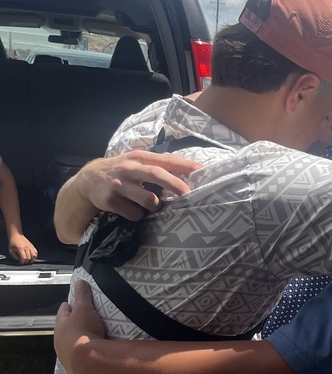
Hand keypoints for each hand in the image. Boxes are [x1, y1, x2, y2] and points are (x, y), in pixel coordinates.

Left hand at [9, 232, 37, 262]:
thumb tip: (19, 260)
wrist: (16, 235)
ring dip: (32, 259)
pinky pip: (36, 252)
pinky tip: (32, 256)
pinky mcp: (32, 245)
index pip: (24, 258)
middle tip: (24, 262)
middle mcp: (26, 248)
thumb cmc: (12, 242)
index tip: (20, 263)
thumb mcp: (10, 250)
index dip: (22, 262)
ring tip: (29, 260)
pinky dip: (35, 255)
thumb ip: (14, 256)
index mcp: (20, 249)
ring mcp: (30, 246)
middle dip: (26, 262)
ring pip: (34, 255)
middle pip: (29, 258)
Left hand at [54, 281, 106, 373]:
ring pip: (68, 348)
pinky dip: (78, 363)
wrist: (89, 361)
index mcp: (60, 326)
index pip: (63, 312)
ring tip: (86, 342)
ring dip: (75, 344)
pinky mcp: (73, 371)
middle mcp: (59, 342)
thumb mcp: (85, 308)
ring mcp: (65, 358)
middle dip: (72, 326)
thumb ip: (82, 295)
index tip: (74, 304)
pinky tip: (83, 364)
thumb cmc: (84, 332)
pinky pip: (74, 365)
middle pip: (64, 331)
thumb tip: (80, 282)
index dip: (69, 306)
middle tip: (84, 322)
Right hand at [78, 151, 200, 219]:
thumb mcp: (136, 161)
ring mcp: (119, 184)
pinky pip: (133, 213)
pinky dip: (137, 215)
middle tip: (188, 194)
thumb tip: (188, 169)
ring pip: (147, 199)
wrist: (88, 180)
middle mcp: (129, 168)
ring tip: (151, 206)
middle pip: (156, 174)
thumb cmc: (122, 171)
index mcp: (139, 157)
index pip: (165, 159)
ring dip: (155, 206)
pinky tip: (132, 211)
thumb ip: (158, 164)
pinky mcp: (110, 200)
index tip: (201, 170)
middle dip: (175, 184)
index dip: (183, 165)